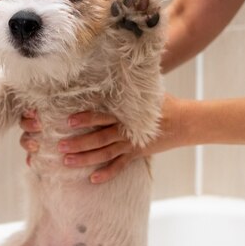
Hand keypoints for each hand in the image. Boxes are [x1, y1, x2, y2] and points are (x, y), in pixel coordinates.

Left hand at [19, 94, 184, 181]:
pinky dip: (107, 173)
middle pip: (99, 139)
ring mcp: (130, 145)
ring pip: (104, 154)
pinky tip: (93, 179)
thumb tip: (114, 65)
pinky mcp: (136, 154)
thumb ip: (127, 87)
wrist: (184, 122)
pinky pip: (119, 166)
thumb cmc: (161, 103)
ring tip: (67, 162)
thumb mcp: (145, 92)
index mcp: (125, 115)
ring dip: (85, 159)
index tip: (69, 121)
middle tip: (60, 147)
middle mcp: (125, 132)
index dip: (86, 119)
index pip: (102, 117)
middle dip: (78, 143)